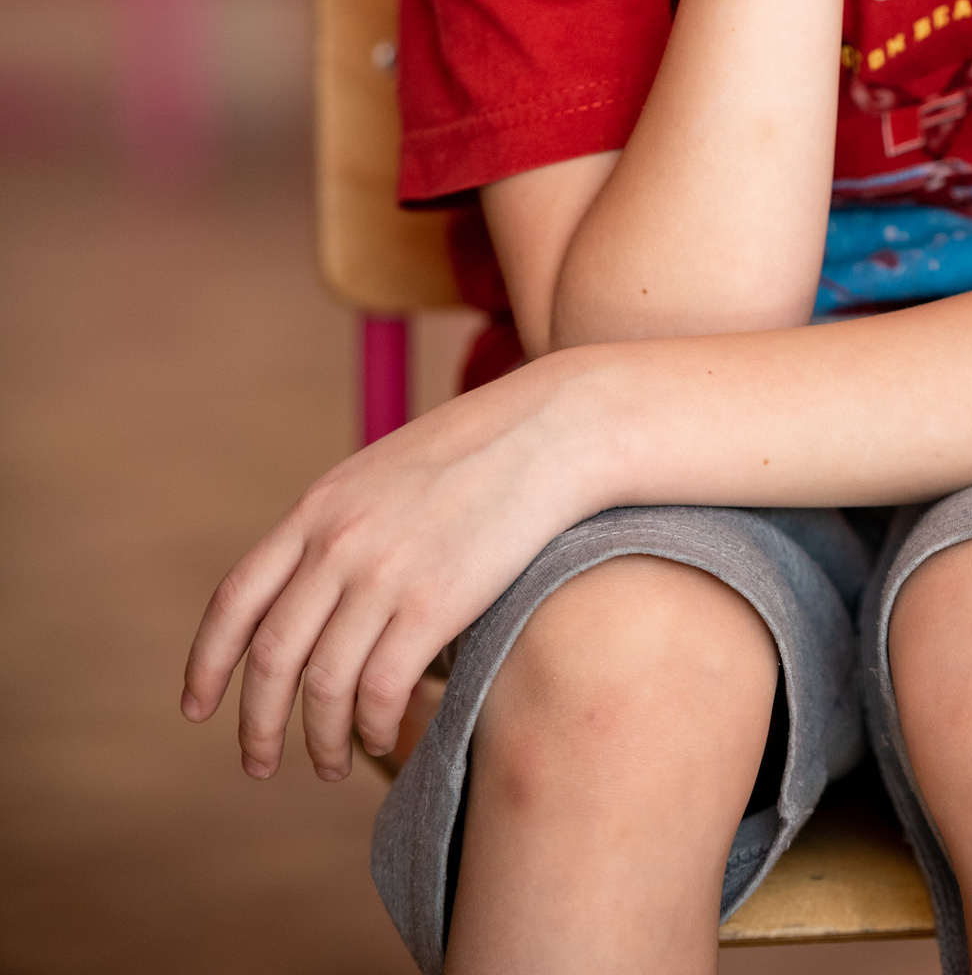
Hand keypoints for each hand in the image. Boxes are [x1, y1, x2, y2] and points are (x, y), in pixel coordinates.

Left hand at [182, 357, 594, 779]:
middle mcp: (338, 542)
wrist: (551, 432)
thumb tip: (314, 589)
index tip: (196, 709)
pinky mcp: (433, 604)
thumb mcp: (384, 471)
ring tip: (327, 764)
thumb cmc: (479, 451)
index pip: (237, 600)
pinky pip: (379, 690)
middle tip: (258, 763)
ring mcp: (383, 574)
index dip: (207, 664)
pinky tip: (379, 737)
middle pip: (270, 657)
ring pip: (322, 686)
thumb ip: (341, 523)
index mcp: (318, 507)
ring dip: (317, 739)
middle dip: (255, 724)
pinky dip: (370, 727)